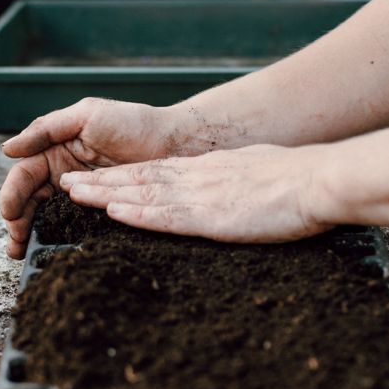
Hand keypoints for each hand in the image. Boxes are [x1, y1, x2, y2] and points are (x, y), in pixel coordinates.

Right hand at [0, 98, 175, 257]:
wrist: (176, 142)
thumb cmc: (134, 122)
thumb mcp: (86, 115)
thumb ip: (46, 129)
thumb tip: (7, 149)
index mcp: (56, 151)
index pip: (25, 175)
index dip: (13, 194)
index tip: (8, 212)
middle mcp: (65, 175)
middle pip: (31, 201)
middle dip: (17, 222)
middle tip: (14, 243)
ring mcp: (84, 196)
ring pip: (48, 217)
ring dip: (32, 234)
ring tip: (21, 253)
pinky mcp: (102, 212)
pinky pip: (76, 226)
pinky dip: (60, 239)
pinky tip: (51, 250)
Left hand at [60, 144, 334, 243]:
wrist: (322, 180)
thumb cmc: (302, 182)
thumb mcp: (261, 175)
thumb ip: (238, 184)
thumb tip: (235, 193)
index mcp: (212, 171)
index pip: (158, 173)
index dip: (123, 175)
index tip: (97, 178)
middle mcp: (200, 179)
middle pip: (140, 178)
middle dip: (101, 181)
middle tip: (67, 183)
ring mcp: (204, 197)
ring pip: (144, 193)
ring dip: (105, 194)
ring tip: (73, 193)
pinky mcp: (213, 217)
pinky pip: (167, 216)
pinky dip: (137, 213)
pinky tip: (113, 212)